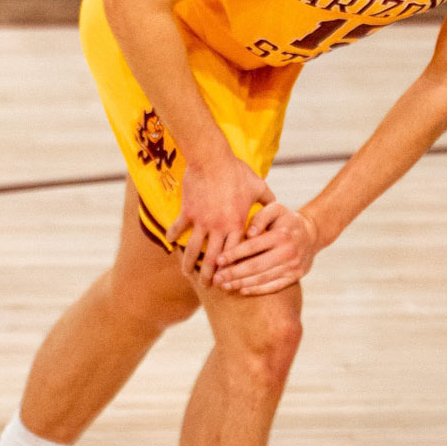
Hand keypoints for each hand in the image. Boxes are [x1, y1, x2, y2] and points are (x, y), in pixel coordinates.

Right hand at [171, 147, 274, 286]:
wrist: (212, 159)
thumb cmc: (237, 172)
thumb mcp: (258, 185)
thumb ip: (268, 198)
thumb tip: (277, 204)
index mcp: (237, 225)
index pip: (236, 255)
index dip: (233, 270)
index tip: (231, 280)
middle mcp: (219, 228)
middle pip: (214, 259)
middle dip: (211, 276)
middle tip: (208, 286)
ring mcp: (202, 221)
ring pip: (194, 250)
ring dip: (189, 264)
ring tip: (187, 274)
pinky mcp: (188, 212)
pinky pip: (178, 228)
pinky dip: (173, 236)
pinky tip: (169, 242)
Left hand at [213, 201, 319, 295]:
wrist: (312, 234)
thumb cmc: (286, 220)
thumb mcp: (276, 209)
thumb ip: (261, 217)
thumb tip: (249, 233)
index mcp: (281, 235)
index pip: (252, 247)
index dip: (233, 254)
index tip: (218, 260)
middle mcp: (288, 252)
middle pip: (256, 266)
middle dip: (234, 273)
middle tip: (216, 278)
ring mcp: (293, 267)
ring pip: (263, 278)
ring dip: (242, 283)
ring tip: (225, 285)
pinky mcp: (295, 277)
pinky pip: (274, 286)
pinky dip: (257, 289)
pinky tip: (242, 290)